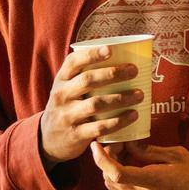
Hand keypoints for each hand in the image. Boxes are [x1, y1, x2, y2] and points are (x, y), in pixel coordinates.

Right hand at [40, 45, 146, 165]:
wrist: (49, 139)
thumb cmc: (67, 107)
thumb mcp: (67, 89)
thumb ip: (85, 76)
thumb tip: (121, 57)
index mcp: (61, 80)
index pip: (73, 62)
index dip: (92, 54)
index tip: (110, 50)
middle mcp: (62, 95)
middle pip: (88, 80)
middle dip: (113, 74)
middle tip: (134, 71)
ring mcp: (67, 115)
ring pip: (96, 104)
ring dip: (120, 98)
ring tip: (139, 95)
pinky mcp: (76, 134)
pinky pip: (99, 127)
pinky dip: (118, 121)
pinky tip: (132, 116)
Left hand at [90, 143, 188, 189]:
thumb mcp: (178, 156)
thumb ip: (150, 152)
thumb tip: (130, 145)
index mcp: (153, 181)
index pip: (116, 173)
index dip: (101, 159)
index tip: (96, 145)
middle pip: (109, 180)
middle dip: (106, 162)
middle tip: (117, 146)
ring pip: (115, 189)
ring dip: (113, 171)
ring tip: (124, 155)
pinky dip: (123, 180)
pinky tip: (134, 168)